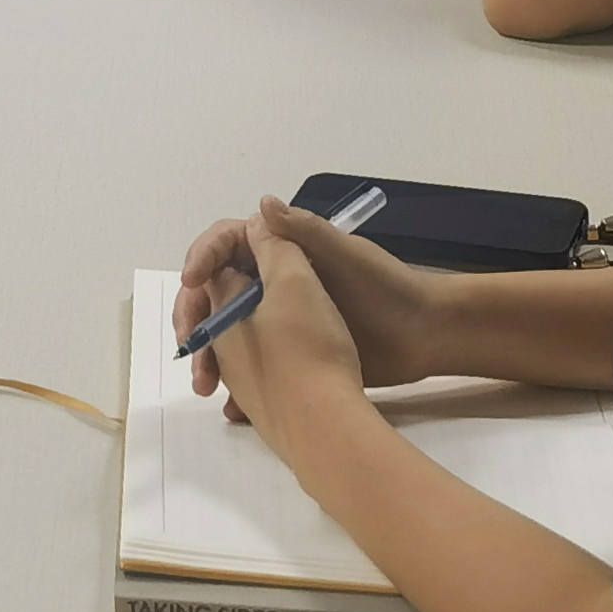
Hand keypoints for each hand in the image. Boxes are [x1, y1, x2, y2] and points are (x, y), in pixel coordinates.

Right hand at [174, 198, 441, 412]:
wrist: (423, 338)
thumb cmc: (384, 289)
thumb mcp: (344, 257)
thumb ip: (302, 232)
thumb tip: (260, 203)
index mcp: (284, 253)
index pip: (228, 246)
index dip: (204, 259)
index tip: (191, 281)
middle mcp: (275, 284)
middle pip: (217, 294)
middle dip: (196, 318)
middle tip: (189, 345)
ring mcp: (281, 322)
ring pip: (228, 336)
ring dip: (210, 357)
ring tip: (207, 386)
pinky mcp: (292, 356)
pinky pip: (251, 368)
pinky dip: (236, 386)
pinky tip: (232, 408)